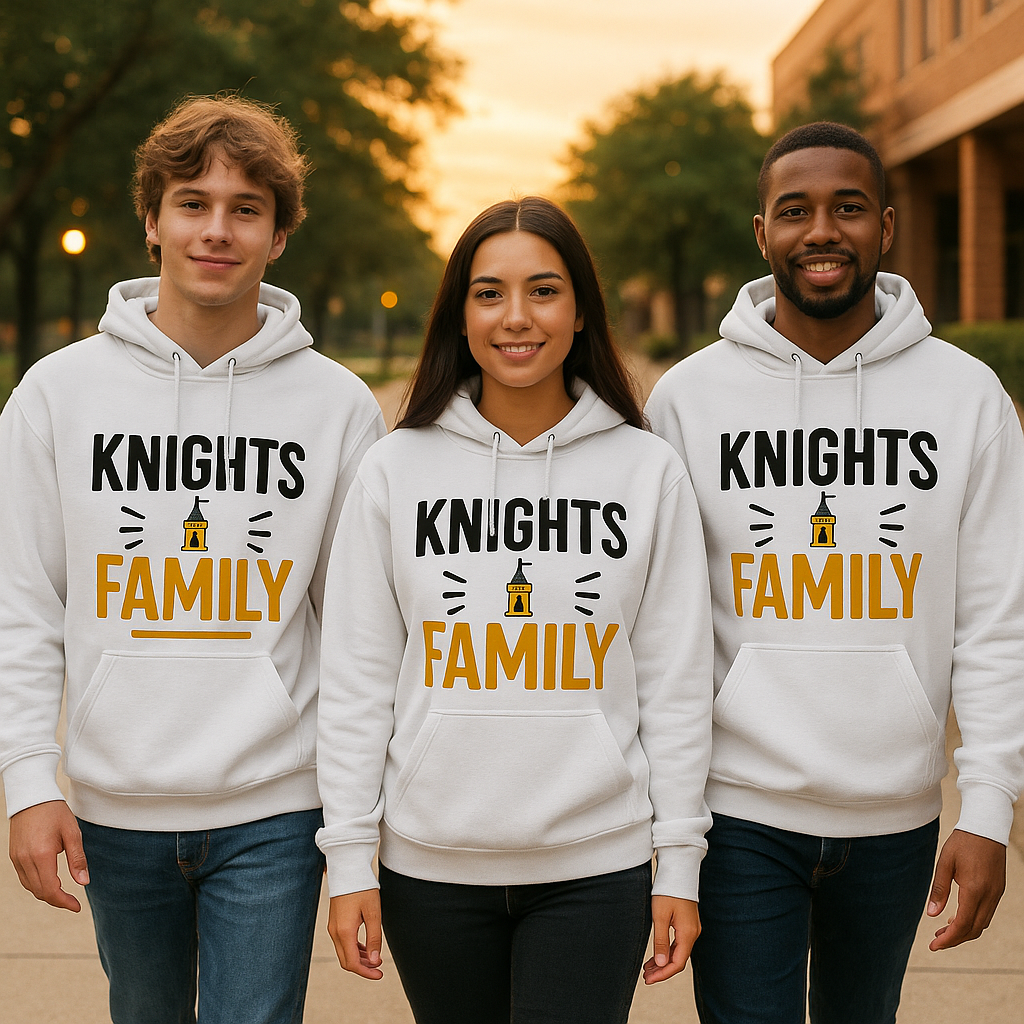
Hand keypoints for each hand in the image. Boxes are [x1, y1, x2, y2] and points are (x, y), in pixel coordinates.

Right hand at [9, 800, 89, 912]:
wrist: (32, 796)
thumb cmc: (55, 812)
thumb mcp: (72, 833)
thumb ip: (78, 859)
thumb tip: (84, 882)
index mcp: (41, 855)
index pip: (50, 889)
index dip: (64, 902)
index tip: (77, 907)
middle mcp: (25, 860)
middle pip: (40, 892)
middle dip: (57, 900)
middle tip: (73, 902)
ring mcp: (16, 859)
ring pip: (30, 887)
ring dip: (46, 893)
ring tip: (63, 892)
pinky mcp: (13, 856)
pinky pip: (24, 878)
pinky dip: (37, 884)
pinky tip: (49, 881)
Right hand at [328, 889, 383, 979]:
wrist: (348, 869)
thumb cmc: (362, 888)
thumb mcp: (373, 913)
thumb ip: (374, 938)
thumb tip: (374, 962)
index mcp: (344, 932)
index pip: (352, 963)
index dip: (366, 972)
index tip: (379, 975)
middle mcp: (335, 932)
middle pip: (346, 961)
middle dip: (362, 968)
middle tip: (379, 969)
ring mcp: (333, 927)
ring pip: (344, 952)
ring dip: (359, 959)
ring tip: (376, 959)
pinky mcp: (335, 922)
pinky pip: (343, 942)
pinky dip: (354, 949)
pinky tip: (366, 948)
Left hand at [642, 896, 698, 983]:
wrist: (679, 870)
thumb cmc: (668, 891)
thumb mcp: (660, 916)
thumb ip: (661, 941)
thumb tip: (662, 965)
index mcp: (688, 934)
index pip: (677, 963)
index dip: (663, 974)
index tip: (648, 980)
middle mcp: (693, 933)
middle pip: (678, 960)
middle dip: (662, 970)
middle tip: (645, 977)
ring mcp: (691, 928)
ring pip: (678, 952)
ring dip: (663, 962)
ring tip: (647, 969)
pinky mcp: (687, 923)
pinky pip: (678, 943)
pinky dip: (667, 951)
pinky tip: (657, 955)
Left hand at [927, 828, 1005, 950]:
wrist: (987, 827)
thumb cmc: (962, 842)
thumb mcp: (945, 863)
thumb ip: (939, 890)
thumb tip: (931, 915)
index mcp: (974, 890)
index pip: (962, 925)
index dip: (948, 939)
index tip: (934, 946)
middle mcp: (989, 896)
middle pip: (974, 929)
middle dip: (955, 939)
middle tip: (936, 942)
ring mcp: (996, 894)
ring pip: (982, 924)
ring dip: (964, 931)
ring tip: (943, 931)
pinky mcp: (998, 890)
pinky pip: (987, 913)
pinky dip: (973, 921)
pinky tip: (958, 917)